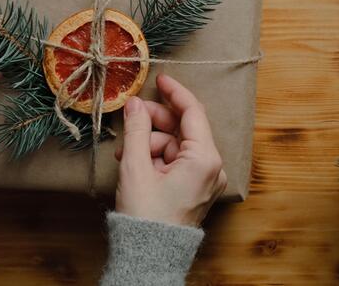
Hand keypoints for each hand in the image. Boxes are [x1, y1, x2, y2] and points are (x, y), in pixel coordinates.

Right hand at [114, 74, 226, 226]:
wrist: (150, 257)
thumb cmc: (146, 215)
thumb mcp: (136, 166)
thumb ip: (136, 129)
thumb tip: (135, 104)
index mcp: (205, 159)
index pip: (193, 112)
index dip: (175, 92)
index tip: (160, 80)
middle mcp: (212, 168)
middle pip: (184, 129)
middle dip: (155, 122)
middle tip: (131, 117)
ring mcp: (205, 180)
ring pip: (177, 145)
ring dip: (151, 144)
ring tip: (126, 154)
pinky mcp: (195, 189)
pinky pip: (177, 162)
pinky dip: (156, 158)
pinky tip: (136, 164)